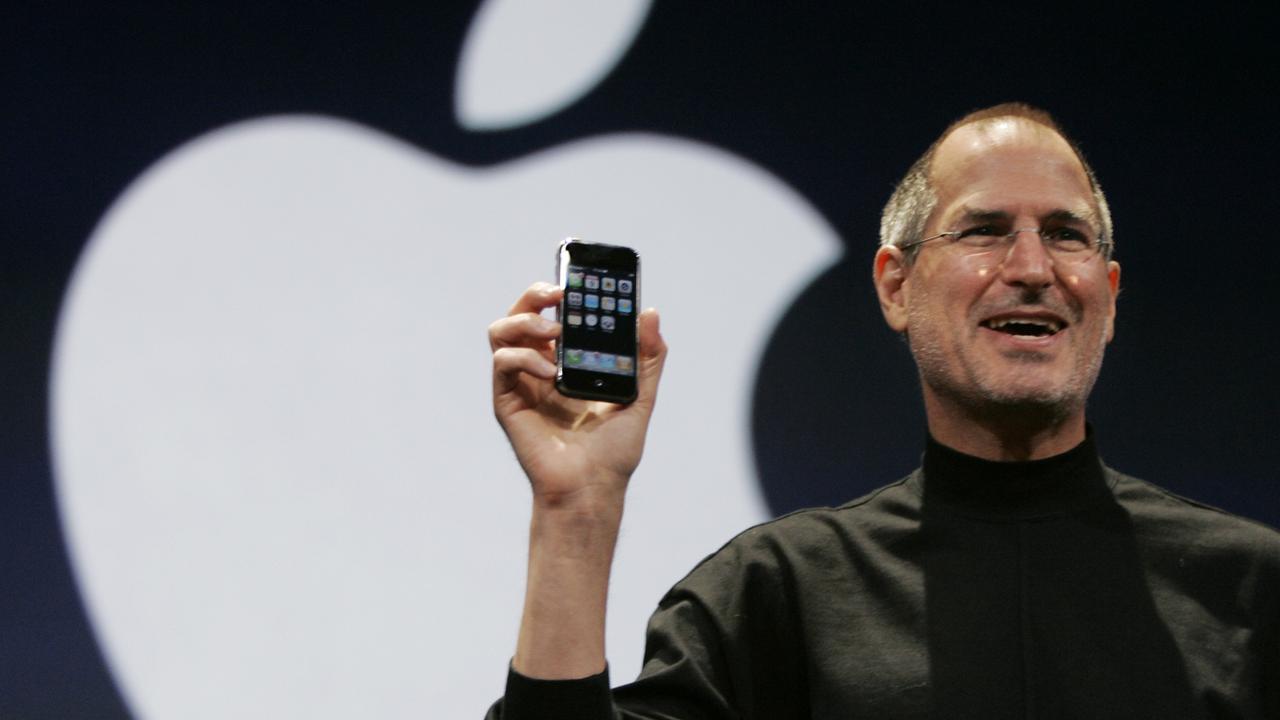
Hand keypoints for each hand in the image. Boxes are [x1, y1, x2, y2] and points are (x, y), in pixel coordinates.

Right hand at [489, 282, 667, 509]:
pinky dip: (523, 357)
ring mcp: (521, 384)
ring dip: (525, 321)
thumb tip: (650, 313)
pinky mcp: (507, 401)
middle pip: (522, 314)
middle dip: (536, 294)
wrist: (592, 489)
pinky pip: (502, 363)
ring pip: (502, 331)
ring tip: (553, 332)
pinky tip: (548, 371)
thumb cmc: (613, 451)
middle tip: (560, 294)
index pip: (554, 314)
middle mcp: (539, 368)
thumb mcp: (640, 396)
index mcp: (567, 363)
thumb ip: (647, 357)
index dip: (559, 291)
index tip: (578, 278)